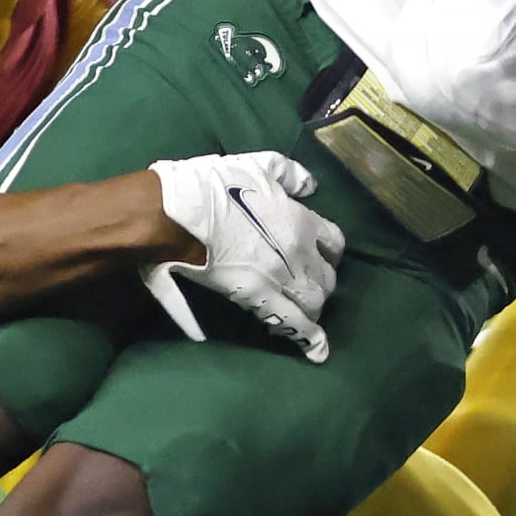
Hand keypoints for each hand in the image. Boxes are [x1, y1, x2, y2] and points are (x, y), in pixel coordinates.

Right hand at [142, 151, 346, 362]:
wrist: (181, 215)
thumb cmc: (215, 185)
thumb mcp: (260, 165)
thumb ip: (292, 174)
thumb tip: (311, 186)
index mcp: (302, 220)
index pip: (334, 242)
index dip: (329, 250)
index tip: (321, 253)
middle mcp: (301, 252)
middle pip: (327, 276)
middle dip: (321, 280)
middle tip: (307, 282)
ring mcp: (283, 279)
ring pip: (314, 301)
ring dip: (313, 306)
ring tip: (304, 309)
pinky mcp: (261, 300)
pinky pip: (293, 324)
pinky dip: (308, 338)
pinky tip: (317, 350)